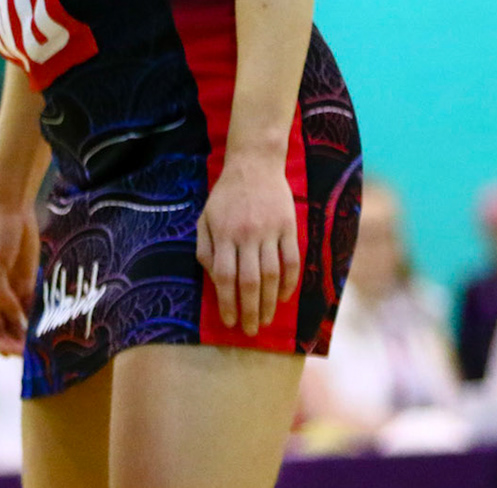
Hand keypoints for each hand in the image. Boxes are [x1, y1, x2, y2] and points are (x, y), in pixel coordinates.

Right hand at [0, 202, 39, 355]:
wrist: (10, 209)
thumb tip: (11, 318)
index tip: (10, 352)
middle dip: (10, 344)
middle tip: (30, 353)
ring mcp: (8, 292)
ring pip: (13, 324)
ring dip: (23, 337)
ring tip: (39, 347)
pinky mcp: (25, 285)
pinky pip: (28, 311)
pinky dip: (34, 323)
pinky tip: (47, 330)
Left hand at [197, 150, 299, 335]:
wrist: (254, 165)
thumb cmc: (225, 196)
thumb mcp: (205, 218)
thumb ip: (206, 248)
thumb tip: (213, 279)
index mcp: (223, 233)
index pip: (224, 276)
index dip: (226, 302)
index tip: (229, 321)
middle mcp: (246, 234)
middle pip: (249, 281)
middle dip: (250, 310)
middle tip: (251, 330)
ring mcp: (270, 231)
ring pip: (272, 275)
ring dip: (270, 302)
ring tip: (267, 319)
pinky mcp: (289, 228)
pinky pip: (291, 261)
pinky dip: (289, 282)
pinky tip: (284, 297)